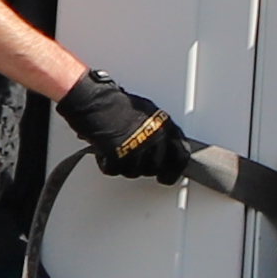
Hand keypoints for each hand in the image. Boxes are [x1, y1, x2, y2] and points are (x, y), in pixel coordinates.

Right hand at [56, 72, 196, 183]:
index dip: (174, 170)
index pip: (181, 156)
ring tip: (117, 148)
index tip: (168, 176)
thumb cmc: (117, 103)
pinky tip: (105, 150)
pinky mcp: (119, 157)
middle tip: (133, 159)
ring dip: (125, 165)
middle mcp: (154, 139)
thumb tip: (165, 144)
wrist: (94, 102)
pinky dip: (108, 164)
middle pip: (155, 168)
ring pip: (135, 171)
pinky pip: (115, 170)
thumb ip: (160, 130)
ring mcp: (137, 149)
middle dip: (144, 167)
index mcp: (165, 127)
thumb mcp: (148, 112)